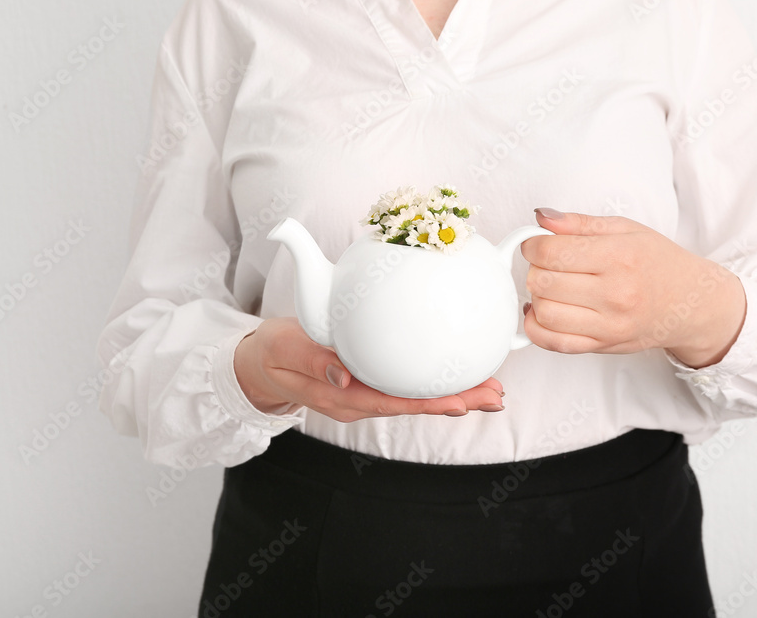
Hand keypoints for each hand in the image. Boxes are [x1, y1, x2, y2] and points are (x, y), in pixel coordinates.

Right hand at [233, 317, 504, 421]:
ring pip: (415, 398)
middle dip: (456, 402)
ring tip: (492, 391)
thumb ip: (312, 361)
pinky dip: (436, 383)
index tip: (459, 403)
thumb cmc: (273, 352)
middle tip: (494, 396)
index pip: (390, 403)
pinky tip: (461, 377)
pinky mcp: (370, 382)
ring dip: (454, 395)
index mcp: (340, 397)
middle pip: (412, 405)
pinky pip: (407, 386)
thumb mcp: (284, 350)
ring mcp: (366, 394)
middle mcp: (359, 400)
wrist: (262, 360)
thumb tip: (344, 375)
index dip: (426, 405)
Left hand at [520, 208, 746, 368]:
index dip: (533, 245)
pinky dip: (537, 327)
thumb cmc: (659, 263)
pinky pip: (553, 343)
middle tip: (546, 264)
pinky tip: (544, 312)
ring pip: (544, 313)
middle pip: (542, 282)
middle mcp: (615, 293)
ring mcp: (609, 325)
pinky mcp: (603, 346)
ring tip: (550, 287)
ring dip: (536, 297)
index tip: (536, 243)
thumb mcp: (626, 229)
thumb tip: (540, 217)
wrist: (691, 303)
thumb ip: (580, 222)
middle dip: (534, 269)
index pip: (552, 253)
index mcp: (619, 257)